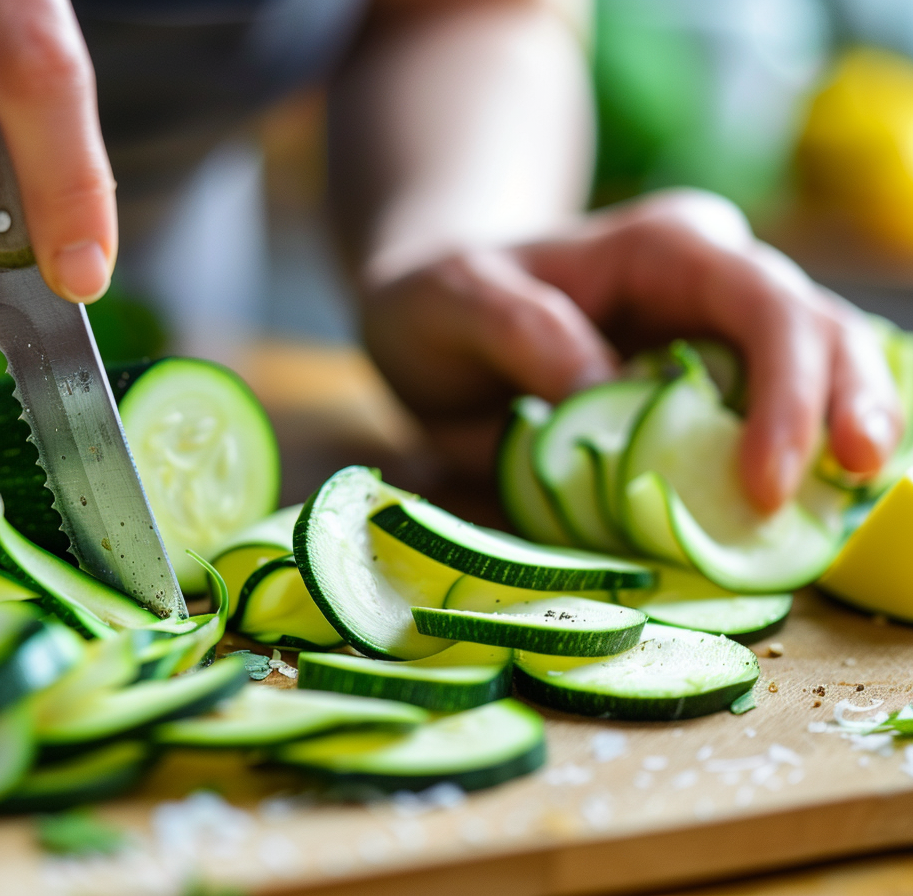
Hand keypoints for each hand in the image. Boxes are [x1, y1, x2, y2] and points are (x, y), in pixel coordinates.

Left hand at [360, 189, 902, 512]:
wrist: (436, 312)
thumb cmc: (443, 297)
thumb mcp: (453, 298)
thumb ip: (523, 330)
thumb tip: (605, 393)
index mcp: (665, 246)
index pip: (761, 304)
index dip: (784, 391)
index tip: (763, 482)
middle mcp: (715, 281)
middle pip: (820, 333)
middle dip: (848, 407)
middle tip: (854, 482)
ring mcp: (721, 336)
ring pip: (821, 373)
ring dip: (839, 441)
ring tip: (846, 509)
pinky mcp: (711, 390)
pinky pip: (775, 421)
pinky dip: (798, 466)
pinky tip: (811, 515)